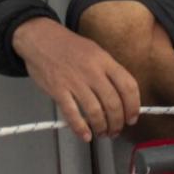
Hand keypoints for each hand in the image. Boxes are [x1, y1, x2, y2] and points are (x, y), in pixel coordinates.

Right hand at [12, 17, 140, 140]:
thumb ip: (108, 71)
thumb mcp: (95, 51)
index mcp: (104, 60)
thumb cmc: (68, 46)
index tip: (133, 117)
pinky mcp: (58, 90)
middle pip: (113, 103)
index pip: (128, 86)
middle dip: (118, 122)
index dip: (134, 106)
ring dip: (102, 127)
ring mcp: (74, 81)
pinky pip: (72, 114)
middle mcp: (92, 71)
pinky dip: (80, 128)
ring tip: (103, 133)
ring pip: (95, 112)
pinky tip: (86, 135)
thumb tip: (121, 96)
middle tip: (116, 130)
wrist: (40, 38)